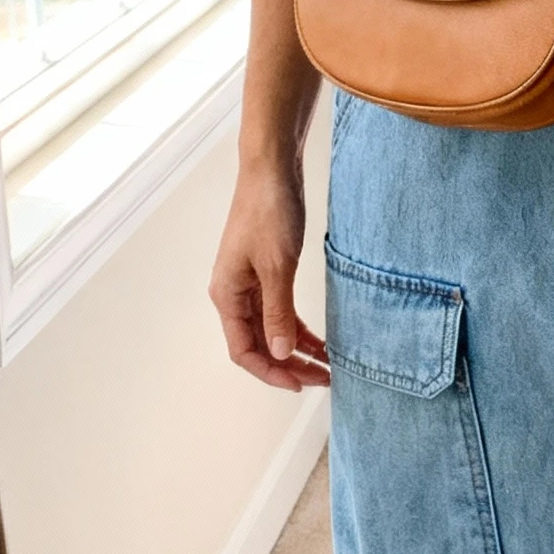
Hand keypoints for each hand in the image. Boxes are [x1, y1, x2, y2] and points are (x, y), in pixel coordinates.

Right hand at [209, 160, 328, 391]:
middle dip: (289, 366)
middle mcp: (234, 294)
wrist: (273, 169)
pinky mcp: (267, 273)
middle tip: (323, 379)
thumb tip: (281, 353)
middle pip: (258, 345)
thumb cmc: (268, 210)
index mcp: (227, 295)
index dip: (271, 372)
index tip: (300, 384)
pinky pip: (280, 312)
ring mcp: (250, 284)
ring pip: (271, 331)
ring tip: (327, 366)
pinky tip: (320, 341)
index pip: (243, 351)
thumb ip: (278, 313)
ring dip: (297, 350)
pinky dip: (299, 329)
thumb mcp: (277, 267)